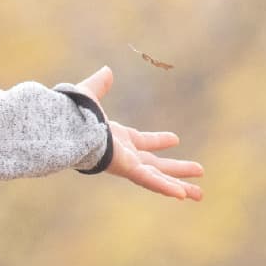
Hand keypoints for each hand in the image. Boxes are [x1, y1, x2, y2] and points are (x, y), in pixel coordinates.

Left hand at [76, 66, 204, 200]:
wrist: (66, 128)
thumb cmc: (72, 114)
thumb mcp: (90, 94)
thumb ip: (99, 84)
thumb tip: (106, 70)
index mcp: (116, 138)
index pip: (142, 141)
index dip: (159, 140)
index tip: (175, 138)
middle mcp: (124, 154)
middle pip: (156, 165)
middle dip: (177, 170)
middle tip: (198, 172)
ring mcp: (126, 164)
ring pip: (158, 178)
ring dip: (179, 184)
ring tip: (199, 195)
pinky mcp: (127, 170)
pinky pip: (150, 181)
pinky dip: (165, 187)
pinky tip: (182, 194)